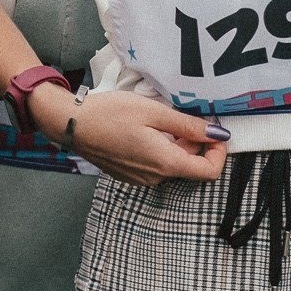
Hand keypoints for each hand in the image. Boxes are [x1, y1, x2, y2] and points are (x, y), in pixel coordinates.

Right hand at [29, 85, 223, 186]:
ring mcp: (141, 178)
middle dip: (196, 143)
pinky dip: (160, 149)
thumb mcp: (154, 112)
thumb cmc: (110, 114)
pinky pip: (156, 165)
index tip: (214, 130)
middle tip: (184, 115)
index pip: (209, 171)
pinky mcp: (129, 174)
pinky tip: (146, 129)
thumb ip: (189, 125)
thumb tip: (219, 133)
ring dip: (177, 144)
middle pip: (191, 165)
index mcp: (166, 163)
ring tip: (162, 119)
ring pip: (173, 164)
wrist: (71, 124)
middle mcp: (155, 177)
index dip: (219, 152)